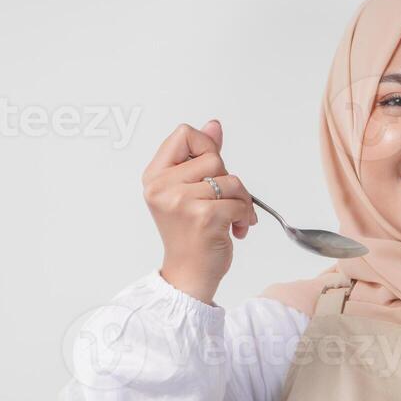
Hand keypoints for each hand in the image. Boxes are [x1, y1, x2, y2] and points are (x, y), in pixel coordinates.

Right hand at [142, 119, 257, 302]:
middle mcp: (162, 187)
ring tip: (232, 218)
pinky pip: (240, 202)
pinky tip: (236, 230)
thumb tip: (214, 125)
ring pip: (232, 180)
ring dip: (241, 201)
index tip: (210, 171)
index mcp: (155, 176)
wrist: (189, 275)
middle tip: (222, 202)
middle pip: (213, 157)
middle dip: (227, 180)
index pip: (184, 134)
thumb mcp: (188, 191)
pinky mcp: (203, 217)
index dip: (206, 147)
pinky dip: (245, 217)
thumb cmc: (190, 234)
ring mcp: (181, 202)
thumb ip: (200, 156)